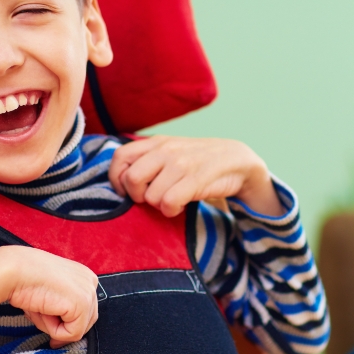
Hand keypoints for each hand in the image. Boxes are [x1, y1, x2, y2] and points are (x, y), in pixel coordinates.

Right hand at [0, 246, 98, 347]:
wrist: (14, 270)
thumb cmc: (25, 279)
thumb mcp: (50, 291)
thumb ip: (62, 305)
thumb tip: (65, 331)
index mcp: (83, 275)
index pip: (85, 309)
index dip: (66, 321)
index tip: (49, 322)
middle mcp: (91, 281)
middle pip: (85, 321)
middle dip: (62, 325)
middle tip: (39, 314)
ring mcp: (89, 293)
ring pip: (78, 329)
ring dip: (55, 327)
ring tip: (39, 308)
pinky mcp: (82, 305)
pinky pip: (72, 334)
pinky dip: (54, 330)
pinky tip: (43, 311)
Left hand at [108, 136, 282, 217]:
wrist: (237, 160)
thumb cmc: (197, 161)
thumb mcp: (171, 152)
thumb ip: (147, 160)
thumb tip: (122, 182)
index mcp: (156, 142)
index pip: (120, 157)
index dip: (117, 178)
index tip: (126, 192)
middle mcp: (165, 150)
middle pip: (132, 179)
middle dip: (137, 196)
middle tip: (150, 198)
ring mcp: (180, 164)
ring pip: (151, 196)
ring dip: (160, 205)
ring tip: (173, 199)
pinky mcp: (195, 179)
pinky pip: (169, 203)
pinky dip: (172, 211)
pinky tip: (181, 205)